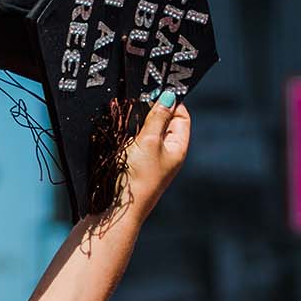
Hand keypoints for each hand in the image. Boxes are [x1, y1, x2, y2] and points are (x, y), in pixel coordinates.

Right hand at [112, 93, 190, 219]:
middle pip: (165, 123)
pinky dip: (130, 135)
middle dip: (153, 110)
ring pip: (148, 132)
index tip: (155, 90)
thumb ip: (158, 117)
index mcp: (177, 148)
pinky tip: (121, 132)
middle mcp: (167, 153)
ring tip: (129, 115)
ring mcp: (151, 160)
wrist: (118, 209)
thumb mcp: (149, 141)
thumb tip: (169, 96)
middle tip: (139, 98)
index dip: (171, 102)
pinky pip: (136, 143)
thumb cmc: (137, 176)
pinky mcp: (136, 165)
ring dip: (139, 122)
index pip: (181, 116)